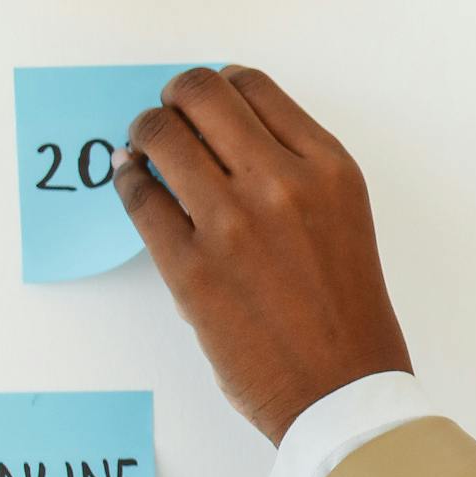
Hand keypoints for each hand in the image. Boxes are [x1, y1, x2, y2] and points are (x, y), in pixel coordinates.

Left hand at [112, 67, 412, 445]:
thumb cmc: (347, 312)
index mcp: (329, 168)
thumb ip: (295, 172)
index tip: (206, 105)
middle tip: (169, 116)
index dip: (218, 86)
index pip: (253, 86)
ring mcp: (232, 223)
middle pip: (201, 94)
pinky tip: (131, 178)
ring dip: (145, 132)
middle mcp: (282, 183)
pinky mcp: (190, 266)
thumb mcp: (343, 217)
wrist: (342, 390)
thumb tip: (222, 139)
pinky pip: (139, 196)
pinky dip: (127, 178)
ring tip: (144, 146)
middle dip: (175, 97)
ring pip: (160, 134)